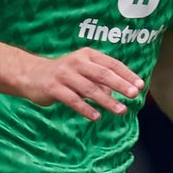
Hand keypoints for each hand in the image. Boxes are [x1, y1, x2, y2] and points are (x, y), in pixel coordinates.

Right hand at [19, 48, 142, 120]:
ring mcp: (65, 75)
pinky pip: (73, 100)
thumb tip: (120, 93)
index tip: (140, 85)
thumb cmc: (64, 74)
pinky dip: (86, 109)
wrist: (32, 74)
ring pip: (90, 89)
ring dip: (107, 101)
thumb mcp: (83, 70)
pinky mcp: (54, 88)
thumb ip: (101, 80)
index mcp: (87, 55)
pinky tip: (96, 117)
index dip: (127, 75)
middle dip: (120, 85)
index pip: (112, 64)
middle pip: (103, 74)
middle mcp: (77, 62)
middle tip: (134, 95)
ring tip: (121, 110)